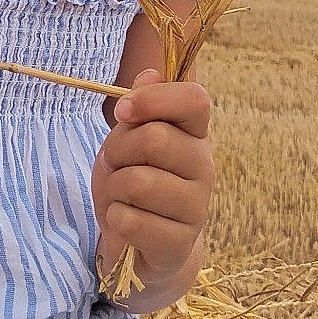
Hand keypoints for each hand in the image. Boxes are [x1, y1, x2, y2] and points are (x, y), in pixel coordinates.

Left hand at [92, 70, 213, 293]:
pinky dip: (115, 219)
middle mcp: (204, 167)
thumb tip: (148, 74)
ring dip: (113, 188)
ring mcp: (197, 208)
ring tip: (121, 196)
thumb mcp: (129, 139)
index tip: (124, 112)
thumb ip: (140, 108)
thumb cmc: (137, 181)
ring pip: (138, 183)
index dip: (154, 99)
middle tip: (115, 163)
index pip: (195, 99)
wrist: (144, 244)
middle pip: (154, 139)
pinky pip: (131, 221)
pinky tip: (126, 222)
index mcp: (194, 134)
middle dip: (118, 150)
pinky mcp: (181, 244)